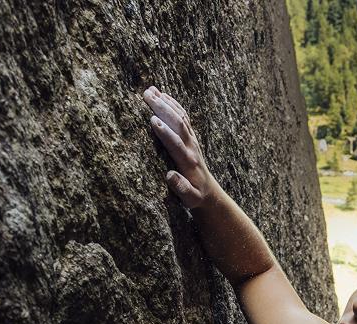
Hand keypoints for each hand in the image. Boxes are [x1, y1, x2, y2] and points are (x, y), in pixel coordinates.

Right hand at [142, 85, 216, 209]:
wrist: (209, 192)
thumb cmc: (196, 196)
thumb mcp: (190, 198)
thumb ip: (182, 188)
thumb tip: (170, 176)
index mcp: (188, 162)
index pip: (176, 144)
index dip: (165, 132)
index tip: (152, 120)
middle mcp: (191, 148)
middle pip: (178, 124)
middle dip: (163, 109)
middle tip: (147, 95)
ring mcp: (192, 140)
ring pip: (180, 118)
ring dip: (166, 103)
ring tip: (150, 90)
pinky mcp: (191, 137)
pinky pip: (183, 117)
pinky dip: (174, 105)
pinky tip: (162, 94)